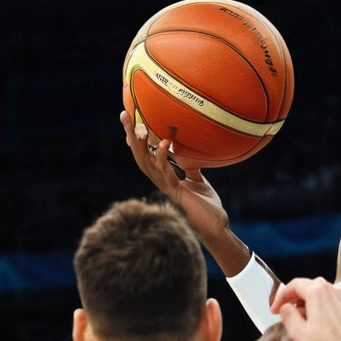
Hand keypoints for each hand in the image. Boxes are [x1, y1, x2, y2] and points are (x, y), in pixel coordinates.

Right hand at [120, 110, 229, 239]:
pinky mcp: (176, 192)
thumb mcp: (197, 179)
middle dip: (131, 135)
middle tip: (124, 114)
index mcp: (164, 176)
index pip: (145, 153)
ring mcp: (166, 187)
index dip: (136, 137)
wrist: (216, 225)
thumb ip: (189, 167)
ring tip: (136, 126)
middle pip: (139, 155)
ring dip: (140, 145)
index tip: (130, 117)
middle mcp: (160, 181)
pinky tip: (163, 144)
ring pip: (146, 163)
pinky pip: (166, 173)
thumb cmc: (207, 205)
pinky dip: (163, 158)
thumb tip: (187, 152)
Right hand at [272, 278, 340, 340]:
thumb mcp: (299, 335)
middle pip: (315, 288)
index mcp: (318, 292)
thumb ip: (288, 316)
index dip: (283, 296)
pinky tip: (340, 321)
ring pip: (334, 294)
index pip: (295, 285)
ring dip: (324, 304)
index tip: (278, 307)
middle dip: (303, 300)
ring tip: (320, 322)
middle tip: (297, 315)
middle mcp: (338, 288)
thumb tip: (286, 308)